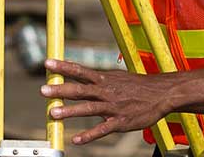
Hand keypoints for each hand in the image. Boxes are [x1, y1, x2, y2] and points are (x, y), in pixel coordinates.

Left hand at [40, 59, 170, 144]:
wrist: (161, 94)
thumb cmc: (136, 85)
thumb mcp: (115, 76)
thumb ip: (96, 77)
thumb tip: (78, 71)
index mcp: (104, 79)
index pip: (79, 70)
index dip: (63, 66)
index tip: (47, 63)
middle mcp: (105, 91)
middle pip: (80, 89)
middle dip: (61, 89)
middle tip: (43, 90)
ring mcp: (112, 107)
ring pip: (88, 109)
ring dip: (70, 111)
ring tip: (53, 113)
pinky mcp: (120, 122)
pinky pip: (102, 129)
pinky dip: (89, 135)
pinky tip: (76, 140)